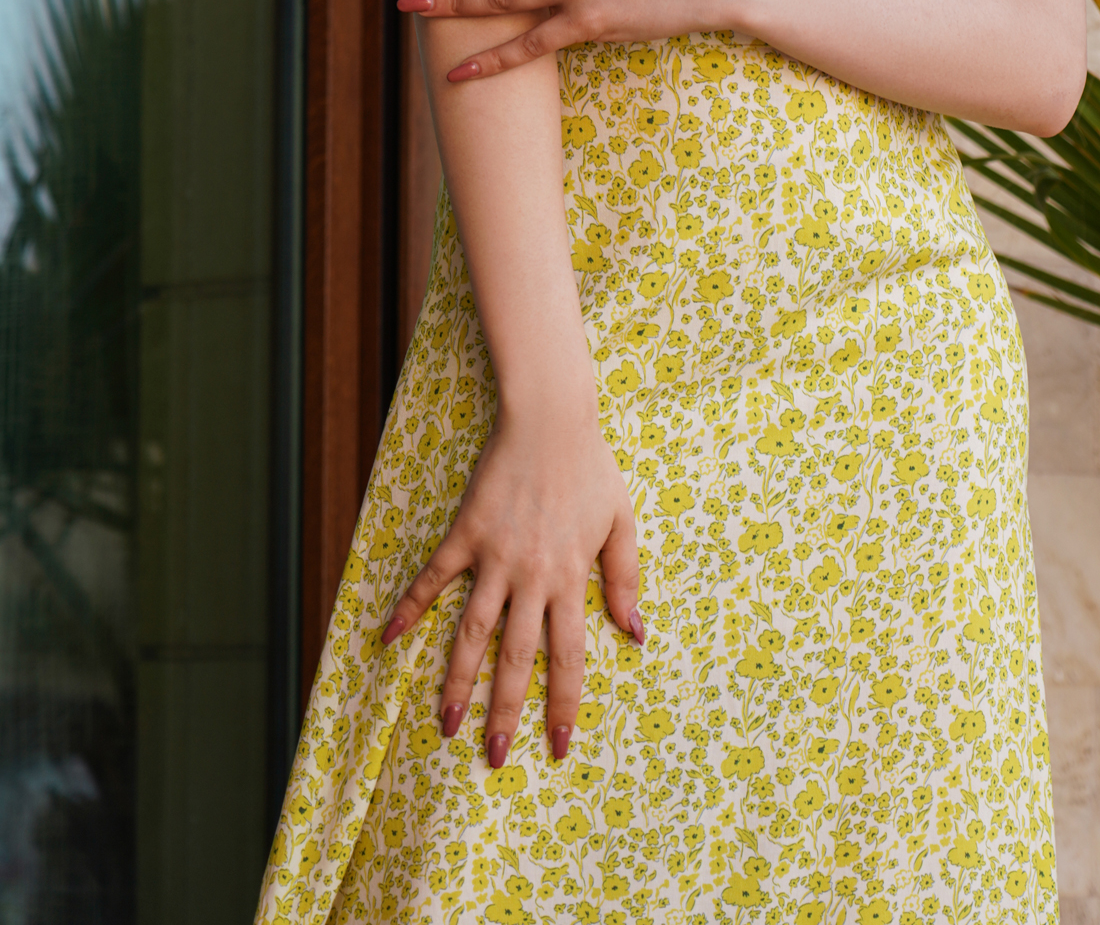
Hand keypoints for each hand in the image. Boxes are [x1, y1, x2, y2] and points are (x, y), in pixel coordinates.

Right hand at [381, 408, 641, 763]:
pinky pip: (433, 578)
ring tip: (445, 724)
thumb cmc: (591, 469)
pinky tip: (387, 640)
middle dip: (503, 712)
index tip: (556, 747)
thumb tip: (633, 634)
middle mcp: (530, 576)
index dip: (561, 706)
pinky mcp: (465, 533)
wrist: (550, 419)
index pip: (566, 657)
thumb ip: (624, 579)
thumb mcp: (620, 522)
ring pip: (471, 632)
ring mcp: (494, 556)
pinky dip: (409, 608)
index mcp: (570, 578)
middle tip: (491, 758)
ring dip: (457, 681)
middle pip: (514, 658)